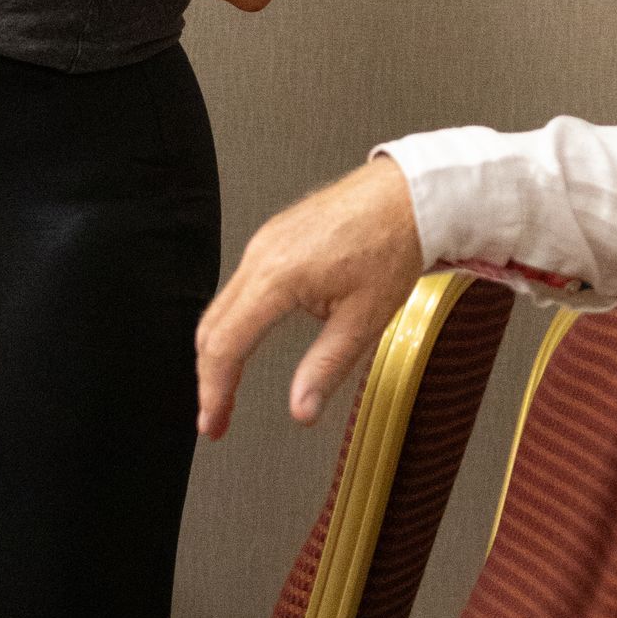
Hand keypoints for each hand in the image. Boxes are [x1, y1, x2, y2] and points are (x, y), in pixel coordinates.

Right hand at [194, 158, 424, 441]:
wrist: (407, 195)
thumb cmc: (392, 245)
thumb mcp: (365, 320)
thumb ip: (326, 368)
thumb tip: (301, 410)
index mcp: (278, 276)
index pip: (226, 345)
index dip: (214, 390)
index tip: (212, 421)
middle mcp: (262, 255)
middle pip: (212, 327)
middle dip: (208, 377)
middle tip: (215, 417)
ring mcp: (264, 243)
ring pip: (221, 306)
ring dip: (218, 350)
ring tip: (226, 389)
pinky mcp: (273, 238)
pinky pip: (238, 286)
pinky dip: (232, 322)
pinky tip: (246, 342)